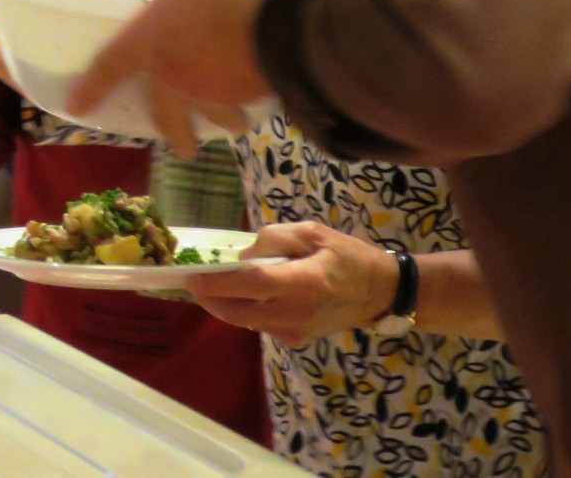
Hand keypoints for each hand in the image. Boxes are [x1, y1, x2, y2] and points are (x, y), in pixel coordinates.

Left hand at [67, 0, 288, 127]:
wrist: (288, 16)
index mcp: (151, 39)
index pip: (110, 66)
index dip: (90, 88)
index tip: (75, 107)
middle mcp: (178, 74)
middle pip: (165, 113)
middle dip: (173, 132)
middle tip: (183, 147)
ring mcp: (215, 91)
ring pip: (212, 114)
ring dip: (221, 121)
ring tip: (233, 125)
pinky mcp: (251, 98)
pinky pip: (245, 101)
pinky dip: (250, 100)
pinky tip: (261, 94)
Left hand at [188, 220, 398, 345]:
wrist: (380, 293)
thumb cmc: (347, 256)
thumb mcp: (312, 232)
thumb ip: (274, 239)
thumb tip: (244, 258)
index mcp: (303, 282)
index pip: (250, 284)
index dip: (217, 283)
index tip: (191, 277)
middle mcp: (296, 313)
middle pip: (238, 311)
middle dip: (211, 298)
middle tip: (195, 282)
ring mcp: (295, 331)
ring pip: (245, 321)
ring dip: (227, 304)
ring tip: (219, 284)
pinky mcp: (295, 339)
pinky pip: (260, 324)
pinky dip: (247, 310)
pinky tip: (249, 294)